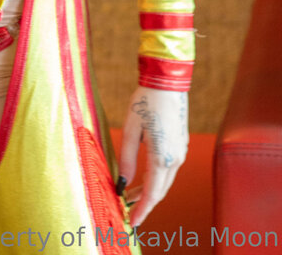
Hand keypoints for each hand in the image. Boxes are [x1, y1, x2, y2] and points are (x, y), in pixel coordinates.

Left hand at [118, 86, 188, 226]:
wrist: (167, 82)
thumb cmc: (146, 102)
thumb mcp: (130, 129)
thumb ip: (127, 159)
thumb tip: (123, 183)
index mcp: (162, 158)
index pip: (152, 194)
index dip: (142, 210)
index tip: (132, 222)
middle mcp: (175, 159)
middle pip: (160, 191)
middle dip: (144, 203)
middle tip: (128, 211)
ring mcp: (180, 151)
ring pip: (165, 181)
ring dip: (149, 191)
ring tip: (130, 196)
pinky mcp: (180, 144)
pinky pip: (168, 169)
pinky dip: (156, 179)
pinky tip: (143, 179)